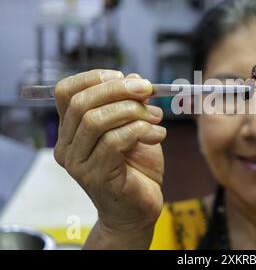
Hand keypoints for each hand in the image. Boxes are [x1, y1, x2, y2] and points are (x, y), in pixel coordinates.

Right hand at [53, 70, 165, 244]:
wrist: (139, 207)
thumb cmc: (136, 166)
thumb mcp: (135, 126)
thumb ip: (131, 103)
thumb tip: (135, 78)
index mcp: (71, 129)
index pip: (66, 92)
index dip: (94, 77)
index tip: (125, 77)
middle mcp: (67, 146)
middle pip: (82, 103)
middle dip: (119, 90)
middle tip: (148, 91)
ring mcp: (78, 164)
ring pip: (96, 121)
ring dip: (133, 111)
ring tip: (157, 118)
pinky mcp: (96, 177)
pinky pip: (114, 142)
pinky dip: (141, 131)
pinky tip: (159, 135)